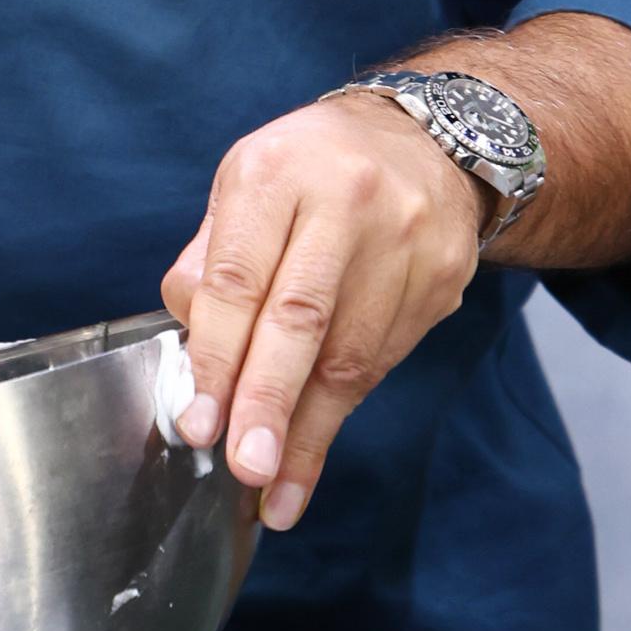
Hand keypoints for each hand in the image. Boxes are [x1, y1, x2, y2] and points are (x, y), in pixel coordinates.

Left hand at [161, 91, 482, 530]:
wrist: (427, 142)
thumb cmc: (313, 169)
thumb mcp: (245, 184)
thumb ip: (211, 259)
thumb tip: (191, 340)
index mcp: (277, 171)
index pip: (239, 277)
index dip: (218, 356)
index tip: (199, 420)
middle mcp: (344, 202)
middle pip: (301, 319)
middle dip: (268, 403)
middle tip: (243, 466)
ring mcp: (403, 243)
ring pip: (349, 355)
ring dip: (306, 431)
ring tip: (272, 488)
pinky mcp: (439, 281)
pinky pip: (382, 362)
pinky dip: (340, 414)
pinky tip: (310, 452)